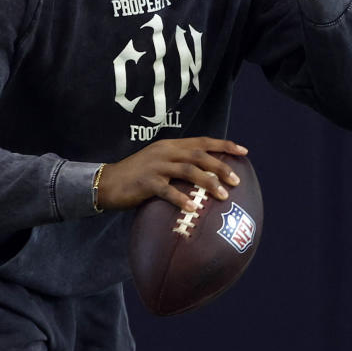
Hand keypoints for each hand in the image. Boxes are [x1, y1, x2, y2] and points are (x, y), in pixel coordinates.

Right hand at [98, 136, 248, 213]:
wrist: (107, 182)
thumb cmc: (136, 177)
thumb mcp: (158, 163)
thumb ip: (178, 164)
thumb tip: (205, 174)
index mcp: (170, 145)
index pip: (202, 141)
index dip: (224, 145)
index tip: (244, 151)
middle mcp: (165, 152)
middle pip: (199, 155)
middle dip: (221, 166)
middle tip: (237, 180)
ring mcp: (156, 166)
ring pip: (188, 170)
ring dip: (208, 182)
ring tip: (223, 195)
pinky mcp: (146, 182)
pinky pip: (168, 190)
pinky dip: (182, 199)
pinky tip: (193, 209)